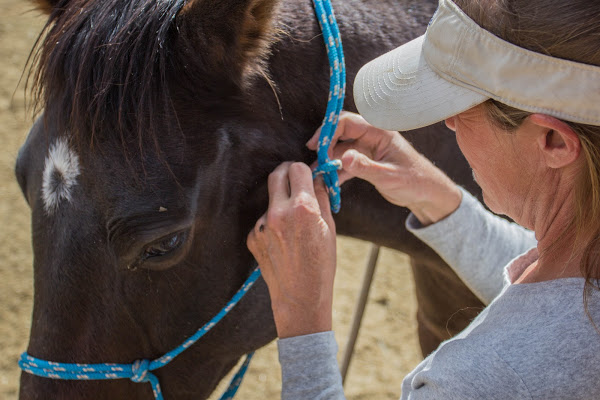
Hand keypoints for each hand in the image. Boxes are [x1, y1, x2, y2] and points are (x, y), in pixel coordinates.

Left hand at [247, 162, 336, 337]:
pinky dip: (274, 223)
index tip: (308, 175)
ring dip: (281, 202)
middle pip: (277, 174)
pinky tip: (284, 241)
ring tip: (295, 227)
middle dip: (287, 173)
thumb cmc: (321, 265)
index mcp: (302, 208)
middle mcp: (278, 213)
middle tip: (296, 180)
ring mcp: (262, 225)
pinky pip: (264, 220)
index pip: (297, 169)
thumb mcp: (330, 229)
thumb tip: (318, 177)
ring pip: (271, 199)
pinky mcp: (252, 236)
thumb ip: (321, 198)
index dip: (304, 170)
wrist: (300, 298)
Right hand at [307, 111, 461, 224]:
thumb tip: (343, 158)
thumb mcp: (389, 177)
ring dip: (328, 161)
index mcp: (380, 132)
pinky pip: (345, 162)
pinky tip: (328, 182)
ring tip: (317, 175)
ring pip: (340, 150)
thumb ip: (366, 168)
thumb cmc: (415, 182)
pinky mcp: (366, 162)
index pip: (347, 122)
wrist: (427, 194)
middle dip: (324, 146)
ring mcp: (368, 149)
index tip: (315, 146)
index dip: (328, 131)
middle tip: (313, 162)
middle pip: (340, 134)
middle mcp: (372, 137)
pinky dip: (336, 171)